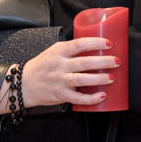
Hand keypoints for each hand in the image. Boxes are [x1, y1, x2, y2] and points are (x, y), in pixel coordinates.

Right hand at [0, 37, 118, 112]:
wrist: (23, 83)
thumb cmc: (42, 66)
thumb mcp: (54, 51)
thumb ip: (72, 48)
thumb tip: (96, 45)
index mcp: (59, 52)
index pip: (79, 44)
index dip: (95, 43)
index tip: (109, 43)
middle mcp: (60, 65)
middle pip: (84, 62)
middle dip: (103, 62)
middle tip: (116, 61)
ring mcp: (60, 81)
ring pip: (82, 80)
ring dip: (99, 79)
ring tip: (111, 77)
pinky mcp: (60, 94)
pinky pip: (78, 98)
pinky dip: (91, 99)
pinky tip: (101, 95)